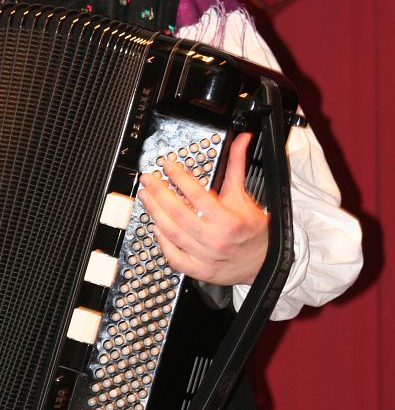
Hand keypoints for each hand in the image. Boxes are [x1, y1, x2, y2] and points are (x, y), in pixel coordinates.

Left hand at [137, 132, 268, 287]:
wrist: (263, 261)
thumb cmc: (251, 228)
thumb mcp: (244, 195)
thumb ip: (237, 166)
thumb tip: (242, 139)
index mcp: (227, 219)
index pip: (197, 194)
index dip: (179, 178)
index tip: (168, 166)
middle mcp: (215, 238)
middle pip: (179, 213)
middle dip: (158, 193)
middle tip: (148, 180)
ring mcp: (206, 256)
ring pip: (173, 233)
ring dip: (155, 213)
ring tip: (146, 197)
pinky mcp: (200, 270)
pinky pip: (175, 258)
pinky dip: (163, 243)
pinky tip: (156, 228)